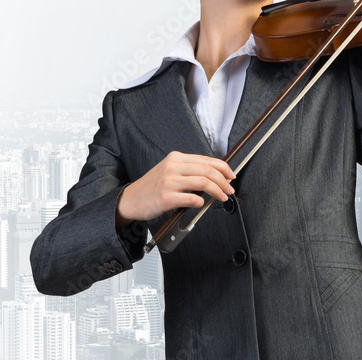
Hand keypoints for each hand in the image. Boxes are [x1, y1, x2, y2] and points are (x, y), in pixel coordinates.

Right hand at [115, 151, 234, 228]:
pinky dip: (201, 202)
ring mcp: (168, 181)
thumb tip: (215, 176)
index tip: (231, 175)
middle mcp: (172, 167)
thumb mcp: (169, 171)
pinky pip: (191, 198)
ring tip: (222, 197)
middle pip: (208, 170)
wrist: (130, 200)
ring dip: (217, 191)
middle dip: (224, 181)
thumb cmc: (152, 187)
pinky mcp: (165, 197)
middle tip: (229, 189)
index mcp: (176, 158)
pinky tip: (201, 204)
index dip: (223, 168)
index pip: (206, 159)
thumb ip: (189, 170)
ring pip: (203, 183)